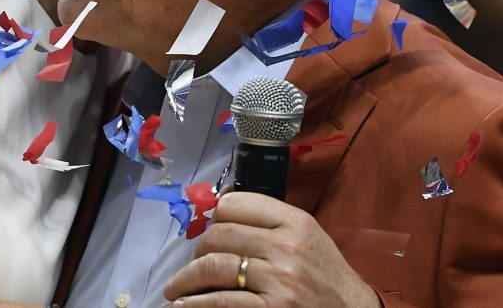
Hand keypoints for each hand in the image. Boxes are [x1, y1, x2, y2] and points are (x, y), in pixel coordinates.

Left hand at [163, 192, 378, 307]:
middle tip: (194, 264)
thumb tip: (220, 212)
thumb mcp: (306, 236)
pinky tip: (185, 305)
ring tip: (177, 289)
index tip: (208, 230)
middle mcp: (285, 246)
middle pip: (219, 234)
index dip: (215, 217)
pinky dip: (195, 303)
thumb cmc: (326, 275)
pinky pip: (220, 301)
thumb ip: (269, 222)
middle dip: (198, 250)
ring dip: (186, 279)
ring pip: (213, 267)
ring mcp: (278, 280)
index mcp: (294, 221)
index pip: (235, 204)